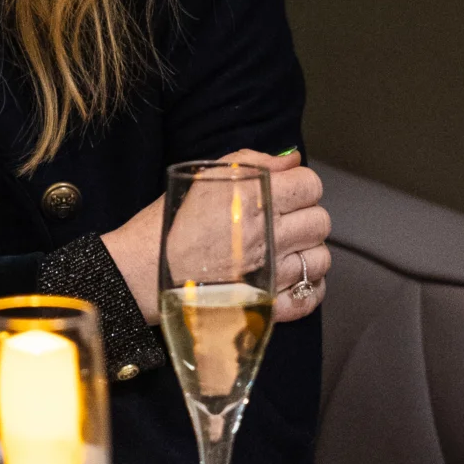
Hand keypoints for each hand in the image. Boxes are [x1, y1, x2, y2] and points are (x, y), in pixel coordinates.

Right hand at [101, 150, 330, 325]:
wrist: (143, 269)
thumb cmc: (169, 222)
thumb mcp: (204, 176)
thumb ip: (252, 162)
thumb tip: (292, 159)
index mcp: (255, 198)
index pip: (310, 184)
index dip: (302, 186)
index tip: (287, 192)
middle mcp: (268, 234)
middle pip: (320, 221)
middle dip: (307, 217)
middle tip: (285, 221)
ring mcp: (270, 272)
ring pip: (320, 260)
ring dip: (308, 254)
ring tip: (286, 252)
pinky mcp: (265, 303)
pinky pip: (308, 298)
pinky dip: (309, 290)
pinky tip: (294, 280)